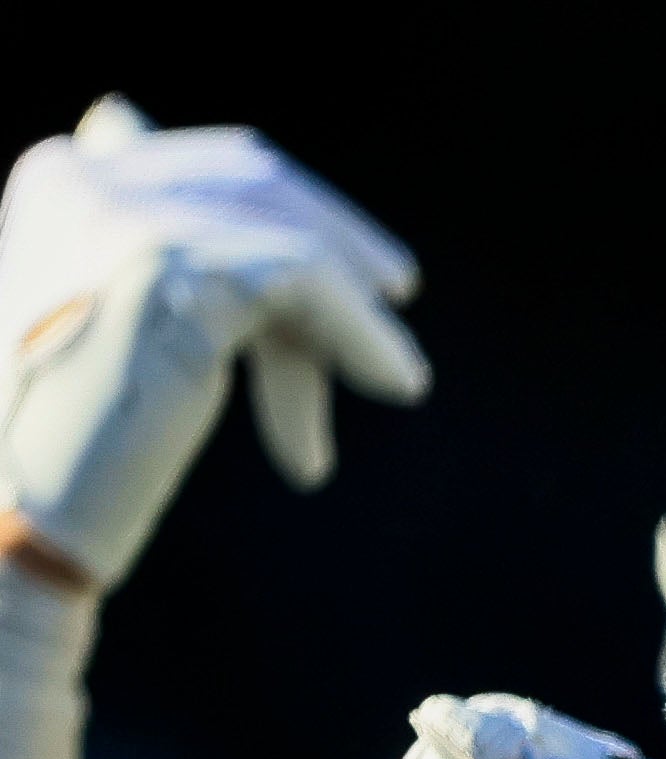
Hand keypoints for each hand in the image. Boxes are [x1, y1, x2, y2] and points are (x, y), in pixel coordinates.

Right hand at [0, 100, 423, 589]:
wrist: (20, 514)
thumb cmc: (67, 436)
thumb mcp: (108, 313)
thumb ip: (134, 226)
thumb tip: (120, 110)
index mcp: (61, 178)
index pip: (213, 167)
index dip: (296, 209)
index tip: (358, 265)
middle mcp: (84, 181)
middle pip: (254, 185)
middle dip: (334, 239)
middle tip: (396, 288)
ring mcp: (123, 221)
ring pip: (286, 236)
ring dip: (351, 311)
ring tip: (400, 377)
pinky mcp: (171, 274)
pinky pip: (304, 279)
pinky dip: (361, 331)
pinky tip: (397, 379)